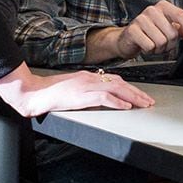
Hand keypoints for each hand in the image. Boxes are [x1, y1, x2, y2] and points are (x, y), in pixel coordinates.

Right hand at [0, 63, 154, 115]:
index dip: (129, 87)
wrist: (33, 92)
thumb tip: (99, 98)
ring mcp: (85, 86)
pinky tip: (126, 106)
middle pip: (120, 83)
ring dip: (133, 97)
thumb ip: (86, 90)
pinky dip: (117, 101)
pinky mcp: (81, 95)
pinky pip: (104, 97)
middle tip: (148, 101)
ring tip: (143, 104)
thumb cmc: (49, 92)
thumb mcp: (71, 88)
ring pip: (116, 88)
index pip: (114, 79)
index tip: (139, 94)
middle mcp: (89, 78)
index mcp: (87, 76)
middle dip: (137, 92)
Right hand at [115, 0, 182, 59]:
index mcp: (164, 6)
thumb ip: (182, 28)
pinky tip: (144, 45)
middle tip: (162, 42)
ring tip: (152, 43)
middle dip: (169, 44)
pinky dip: (149, 50)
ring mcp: (141, 19)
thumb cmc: (151, 33)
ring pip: (161, 41)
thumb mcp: (168, 27)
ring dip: (159, 48)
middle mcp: (152, 10)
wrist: (127, 39)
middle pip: (172, 33)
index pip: (181, 15)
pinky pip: (150, 46)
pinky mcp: (132, 30)